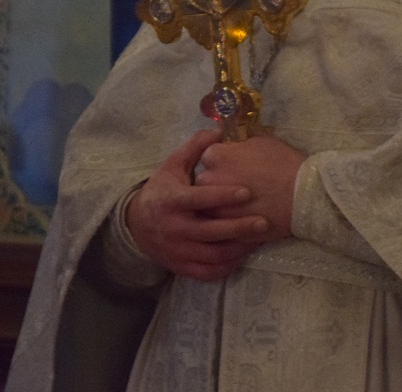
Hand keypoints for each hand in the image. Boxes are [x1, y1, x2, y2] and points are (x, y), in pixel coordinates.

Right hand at [126, 129, 269, 281]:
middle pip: (209, 232)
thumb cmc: (162, 191)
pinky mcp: (181, 266)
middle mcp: (173, 228)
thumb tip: (217, 130)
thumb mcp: (172, 166)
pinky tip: (244, 254)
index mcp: (171, 201)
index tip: (247, 192)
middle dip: (238, 228)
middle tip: (264, 222)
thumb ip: (194, 149)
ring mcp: (177, 250)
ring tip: (260, 238)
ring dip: (238, 248)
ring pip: (212, 255)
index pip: (198, 200)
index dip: (222, 196)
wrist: (136, 225)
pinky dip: (227, 266)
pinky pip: (207, 271)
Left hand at [192, 133, 306, 243]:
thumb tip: (235, 147)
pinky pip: (220, 224)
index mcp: (216, 156)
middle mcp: (208, 181)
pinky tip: (243, 218)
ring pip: (208, 206)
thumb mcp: (262, 141)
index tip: (233, 162)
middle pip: (203, 182)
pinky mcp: (224, 228)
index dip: (222, 159)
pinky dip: (229, 221)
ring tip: (240, 204)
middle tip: (236, 184)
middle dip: (216, 182)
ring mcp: (214, 207)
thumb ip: (240, 145)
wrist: (301, 196)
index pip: (208, 156)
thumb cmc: (284, 164)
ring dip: (219, 204)